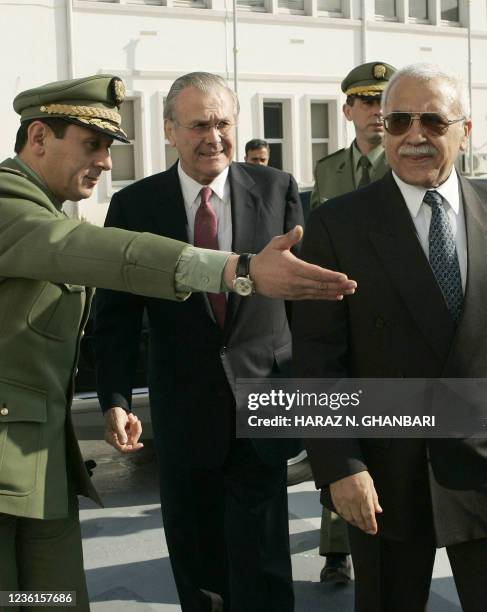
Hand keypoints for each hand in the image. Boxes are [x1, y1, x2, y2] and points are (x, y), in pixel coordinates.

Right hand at [104, 406, 143, 453]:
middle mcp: (117, 439)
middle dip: (135, 431)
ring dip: (135, 426)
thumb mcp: (117, 423)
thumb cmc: (114, 414)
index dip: (132, 448)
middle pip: (131, 442)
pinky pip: (135, 431)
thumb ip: (120, 433)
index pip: (123, 448)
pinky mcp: (127, 432)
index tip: (141, 445)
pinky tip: (132, 417)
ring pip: (134, 436)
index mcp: (111, 439)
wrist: (115, 408)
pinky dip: (135, 424)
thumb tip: (124, 442)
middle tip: (136, 421)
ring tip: (131, 417)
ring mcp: (123, 436)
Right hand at [224, 226, 356, 299]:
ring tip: (349, 291)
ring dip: (334, 292)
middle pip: (320, 285)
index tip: (344, 277)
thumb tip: (299, 228)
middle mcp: (295, 281)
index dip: (330, 276)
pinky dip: (325, 297)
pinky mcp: (294, 295)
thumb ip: (289, 237)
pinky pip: (312, 297)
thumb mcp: (276, 244)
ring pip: (318, 293)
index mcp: (293, 268)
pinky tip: (336, 296)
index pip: (316, 273)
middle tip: (353, 285)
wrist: (252, 276)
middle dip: (338, 285)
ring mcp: (295, 290)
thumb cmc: (266, 258)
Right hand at [329, 471, 381, 534]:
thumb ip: (374, 498)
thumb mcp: (370, 483)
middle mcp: (354, 500)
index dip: (372, 525)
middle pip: (360, 519)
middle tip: (368, 529)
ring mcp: (344, 501)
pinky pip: (341, 513)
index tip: (373, 530)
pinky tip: (350, 518)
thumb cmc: (357, 472)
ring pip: (350, 518)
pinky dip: (346, 518)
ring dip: (356, 523)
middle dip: (365, 526)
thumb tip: (378, 510)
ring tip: (359, 525)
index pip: (369, 516)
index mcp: (364, 496)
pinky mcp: (336, 500)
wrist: (342, 465)